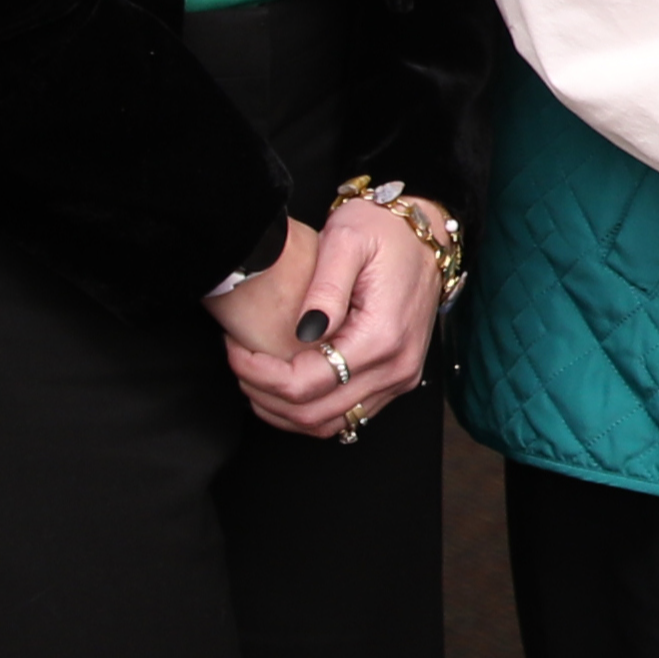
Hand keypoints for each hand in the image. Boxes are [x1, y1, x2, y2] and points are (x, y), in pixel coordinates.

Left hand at [213, 196, 451, 441]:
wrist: (424, 236)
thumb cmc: (384, 232)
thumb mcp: (347, 239)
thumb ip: (324, 287)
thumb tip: (304, 330)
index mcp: (381, 337)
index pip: (305, 384)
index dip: (259, 374)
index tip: (234, 347)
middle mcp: (396, 368)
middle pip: (314, 414)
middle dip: (264, 395)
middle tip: (238, 362)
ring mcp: (399, 379)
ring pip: (330, 424)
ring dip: (284, 411)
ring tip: (255, 377)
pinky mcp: (396, 380)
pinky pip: (348, 416)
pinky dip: (309, 410)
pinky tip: (285, 384)